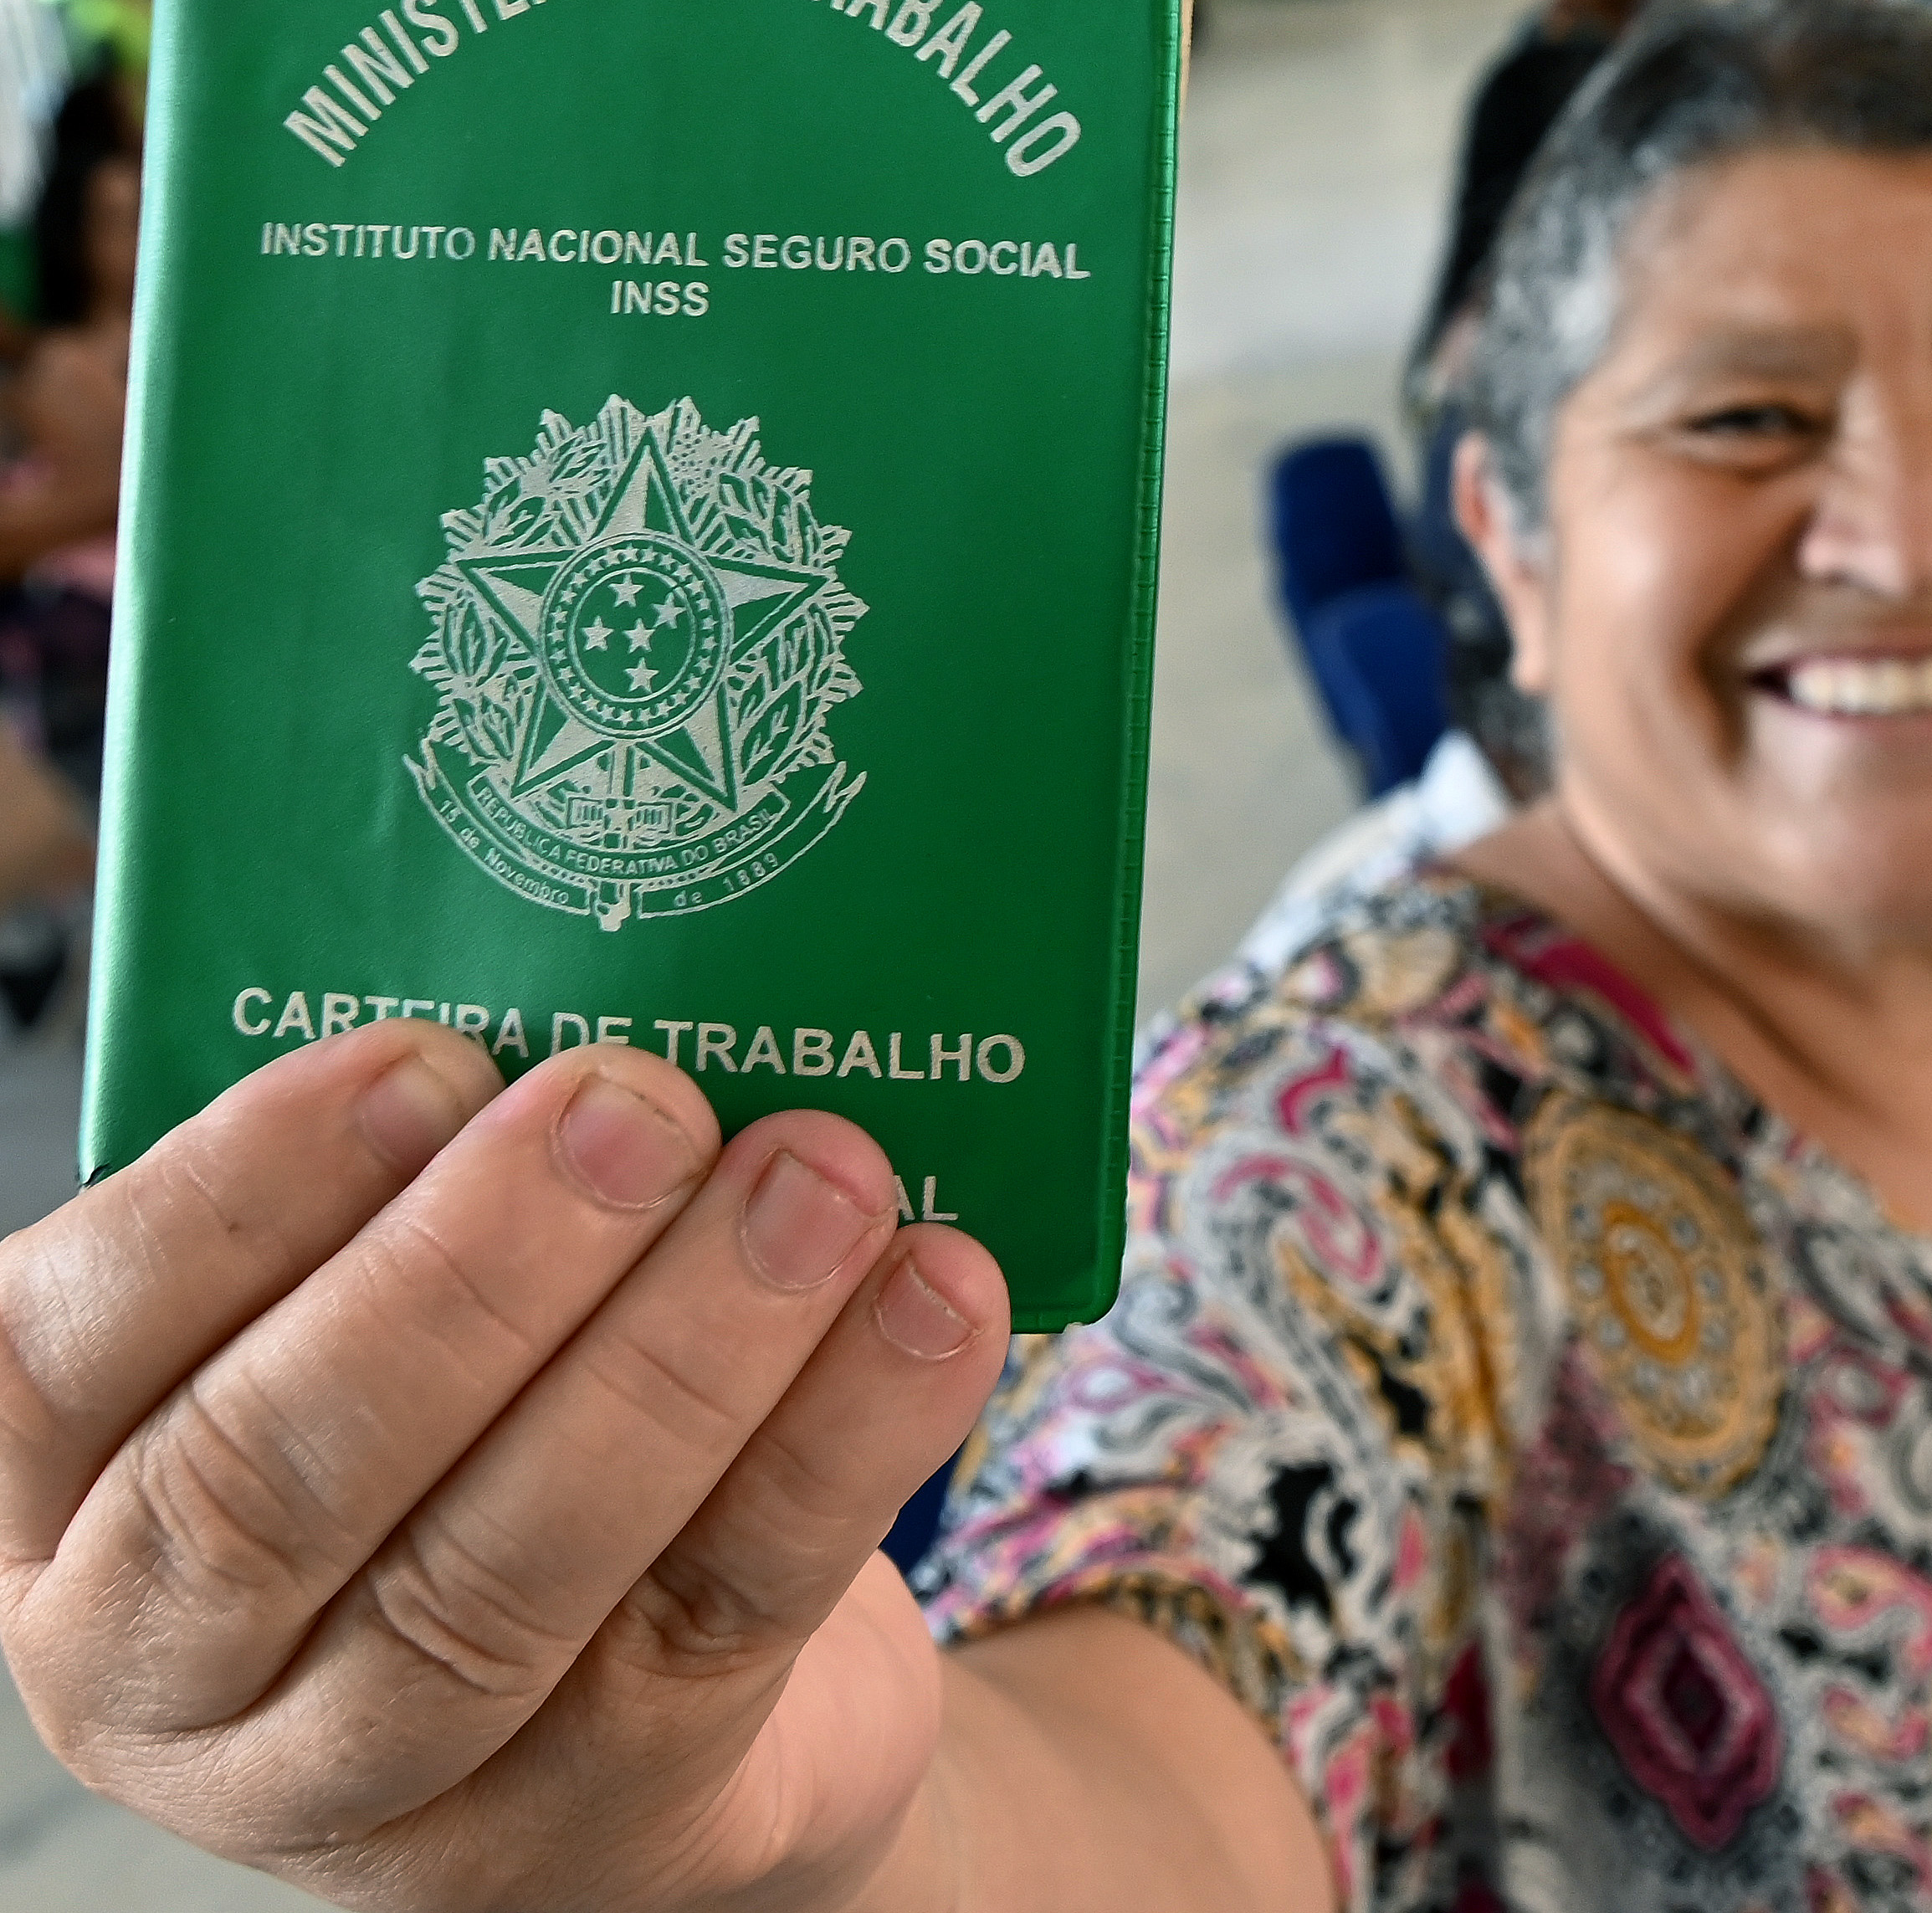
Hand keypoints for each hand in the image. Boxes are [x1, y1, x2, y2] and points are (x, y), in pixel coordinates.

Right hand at [0, 1023, 1010, 1910]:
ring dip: (686, 1352)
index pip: (62, 1344)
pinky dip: (845, 1439)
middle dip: (476, 1272)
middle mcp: (165, 1666)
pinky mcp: (596, 1822)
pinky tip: (934, 1303)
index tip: (425, 1059)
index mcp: (61, 1495)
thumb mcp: (383, 1327)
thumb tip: (587, 1019)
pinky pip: (719, 1613)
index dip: (241, 1194)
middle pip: (278, 1479)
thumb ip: (415, 1200)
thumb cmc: (476, 1458)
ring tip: (826, 1182)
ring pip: (505, 1571)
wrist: (663, 1738)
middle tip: (643, 1107)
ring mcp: (371, 1779)